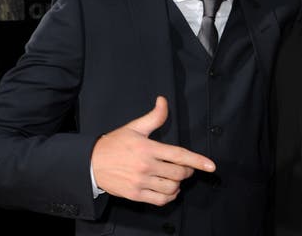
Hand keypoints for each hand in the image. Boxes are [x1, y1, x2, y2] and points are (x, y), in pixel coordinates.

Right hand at [91, 96, 215, 205]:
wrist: (90, 164)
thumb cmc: (114, 144)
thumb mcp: (134, 127)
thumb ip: (154, 116)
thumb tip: (163, 101)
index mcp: (148, 148)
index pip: (179, 155)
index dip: (198, 161)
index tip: (211, 166)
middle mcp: (146, 166)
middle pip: (178, 173)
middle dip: (188, 171)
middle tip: (186, 168)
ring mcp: (140, 182)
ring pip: (171, 188)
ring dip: (178, 184)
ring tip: (176, 179)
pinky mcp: (135, 194)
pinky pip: (159, 200)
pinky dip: (169, 197)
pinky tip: (168, 190)